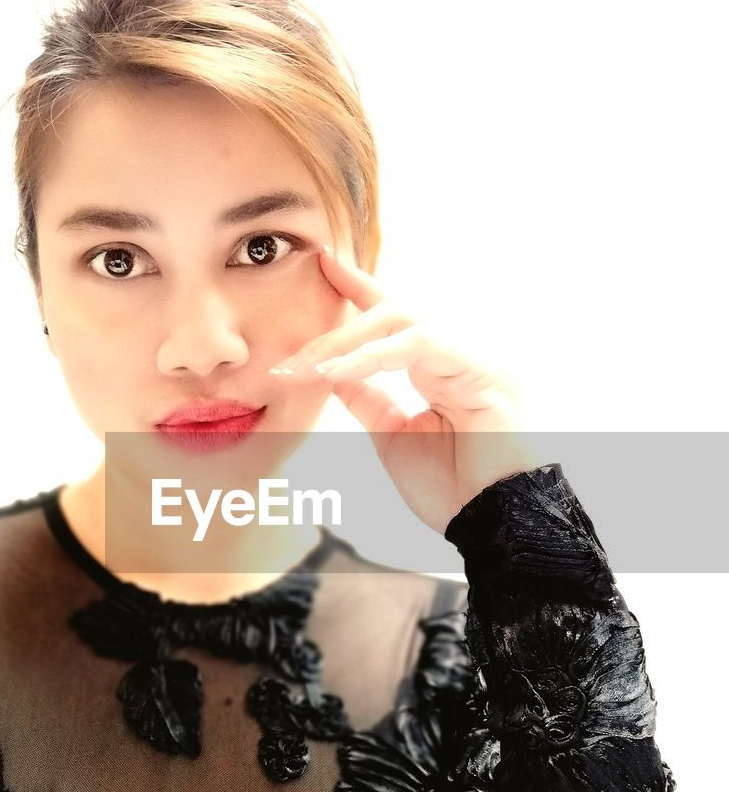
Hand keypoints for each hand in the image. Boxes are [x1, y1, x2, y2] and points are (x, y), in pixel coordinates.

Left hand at [270, 246, 545, 534]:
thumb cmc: (455, 489)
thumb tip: (332, 371)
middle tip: (293, 344)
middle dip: (343, 313)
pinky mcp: (485, 367)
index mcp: (447, 364)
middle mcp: (467, 350)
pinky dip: (372, 357)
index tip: (325, 266)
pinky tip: (335, 373)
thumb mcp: (394, 436)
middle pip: (397, 309)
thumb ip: (368, 398)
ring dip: (347, 342)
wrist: (497, 526)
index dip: (361, 289)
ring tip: (302, 368)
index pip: (400, 316)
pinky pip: (418, 345)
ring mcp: (480, 354)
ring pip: (404, 320)